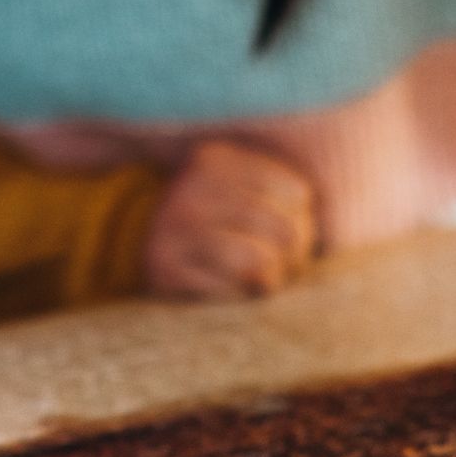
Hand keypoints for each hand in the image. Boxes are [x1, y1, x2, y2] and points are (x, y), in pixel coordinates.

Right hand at [142, 140, 318, 299]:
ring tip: (263, 279)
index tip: (291, 229)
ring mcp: (177, 229)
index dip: (304, 220)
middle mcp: (195, 189)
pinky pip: (232, 292)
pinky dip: (242, 295)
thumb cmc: (204, 216)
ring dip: (272, 280)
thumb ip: (274, 191)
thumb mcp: (233, 185)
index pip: (298, 194)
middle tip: (286, 264)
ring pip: (263, 263)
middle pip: (286, 231)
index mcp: (216, 160)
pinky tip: (233, 288)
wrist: (129, 239)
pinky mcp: (168, 270)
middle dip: (295, 257)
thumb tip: (326, 225)